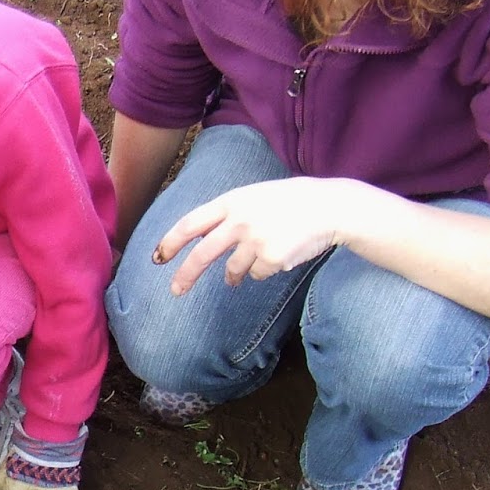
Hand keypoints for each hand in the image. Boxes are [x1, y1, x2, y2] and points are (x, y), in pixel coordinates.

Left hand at [158, 177, 368, 295]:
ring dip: (238, 274)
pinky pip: (257, 275)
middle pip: (202, 254)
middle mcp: (240, 220)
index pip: (191, 223)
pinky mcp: (271, 258)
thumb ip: (227, 216)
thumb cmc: (290, 202)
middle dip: (186, 275)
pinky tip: (283, 253)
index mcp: (232, 201)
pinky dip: (265, 270)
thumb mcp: (254, 198)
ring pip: (234, 270)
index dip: (171, 241)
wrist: (331, 206)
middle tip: (176, 290)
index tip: (158, 257)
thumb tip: (200, 243)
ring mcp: (255, 239)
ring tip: (259, 256)